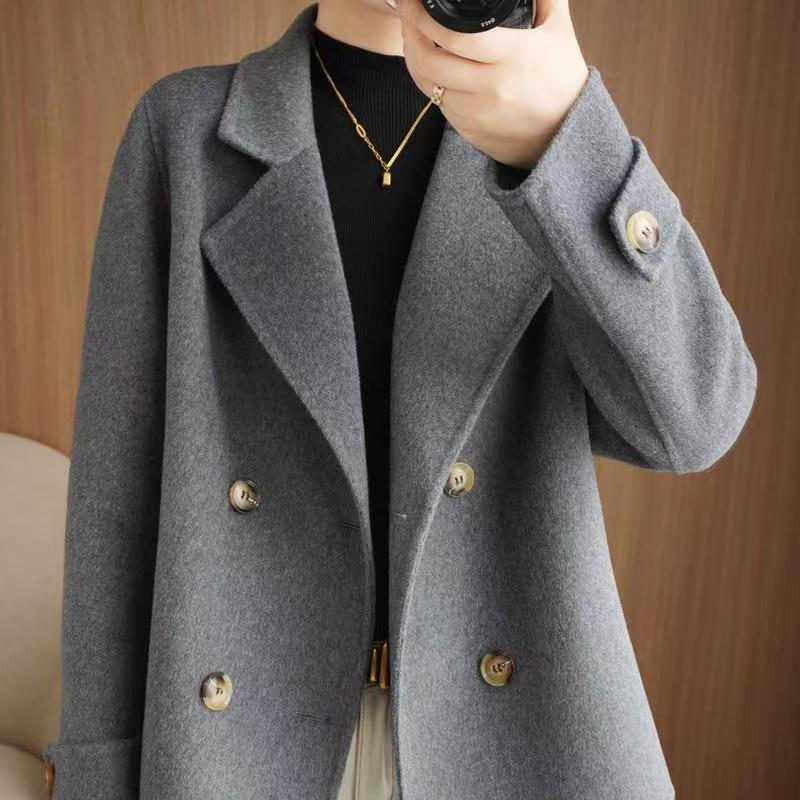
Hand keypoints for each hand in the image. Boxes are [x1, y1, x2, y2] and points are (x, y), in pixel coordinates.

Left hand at [393, 0, 588, 169]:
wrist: (565, 135)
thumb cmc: (563, 82)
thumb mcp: (560, 32)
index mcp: (511, 57)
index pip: (455, 36)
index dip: (425, 17)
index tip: (412, 1)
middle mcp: (490, 88)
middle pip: (430, 61)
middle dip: (410, 34)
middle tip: (408, 14)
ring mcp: (476, 113)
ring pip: (427, 85)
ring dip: (414, 58)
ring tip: (413, 37)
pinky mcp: (469, 131)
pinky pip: (438, 104)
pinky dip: (429, 83)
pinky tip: (430, 66)